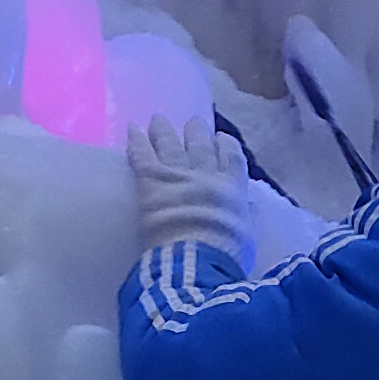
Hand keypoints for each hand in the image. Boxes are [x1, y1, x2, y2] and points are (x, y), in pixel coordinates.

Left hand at [127, 119, 245, 254]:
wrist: (198, 260)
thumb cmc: (226, 255)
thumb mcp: (247, 234)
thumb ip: (246, 215)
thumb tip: (247, 204)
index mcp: (232, 188)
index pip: (232, 157)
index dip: (226, 145)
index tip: (221, 137)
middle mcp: (206, 174)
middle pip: (201, 147)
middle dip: (196, 132)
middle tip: (192, 121)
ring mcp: (178, 174)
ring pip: (171, 146)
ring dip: (165, 131)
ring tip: (158, 119)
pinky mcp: (152, 181)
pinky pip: (143, 155)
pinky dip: (137, 140)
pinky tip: (131, 128)